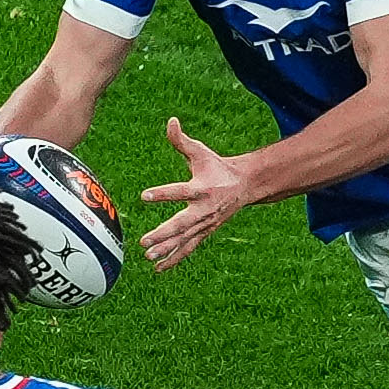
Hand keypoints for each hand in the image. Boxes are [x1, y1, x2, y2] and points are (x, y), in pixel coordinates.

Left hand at [138, 116, 252, 266]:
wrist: (244, 185)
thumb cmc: (216, 166)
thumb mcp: (200, 152)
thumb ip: (181, 140)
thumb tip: (171, 121)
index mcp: (202, 188)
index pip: (180, 191)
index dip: (163, 194)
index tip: (145, 196)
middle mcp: (204, 209)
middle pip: (182, 224)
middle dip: (164, 234)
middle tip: (144, 242)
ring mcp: (205, 223)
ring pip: (185, 240)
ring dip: (166, 250)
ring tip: (148, 256)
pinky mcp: (205, 232)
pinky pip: (189, 248)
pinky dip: (174, 259)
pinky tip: (158, 268)